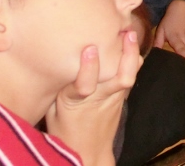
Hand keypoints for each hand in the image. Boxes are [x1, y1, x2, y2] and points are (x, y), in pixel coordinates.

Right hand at [46, 32, 141, 165]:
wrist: (88, 152)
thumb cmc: (64, 129)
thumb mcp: (52, 109)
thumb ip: (58, 86)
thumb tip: (55, 57)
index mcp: (75, 102)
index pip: (84, 85)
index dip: (89, 68)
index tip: (90, 49)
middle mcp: (99, 98)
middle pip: (120, 78)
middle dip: (125, 54)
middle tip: (126, 33)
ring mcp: (115, 98)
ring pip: (129, 75)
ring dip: (131, 54)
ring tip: (130, 33)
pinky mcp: (122, 98)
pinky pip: (131, 76)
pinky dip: (132, 60)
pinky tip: (129, 44)